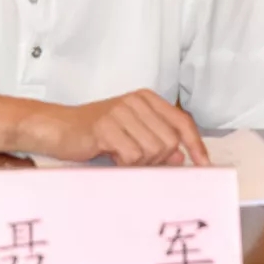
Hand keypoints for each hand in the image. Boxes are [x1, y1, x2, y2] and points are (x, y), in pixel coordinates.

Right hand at [24, 89, 209, 166]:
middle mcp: (136, 101)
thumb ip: (158, 141)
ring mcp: (120, 111)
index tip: (204, 165)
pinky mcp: (106, 126)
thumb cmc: (97, 133)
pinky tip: (111, 157)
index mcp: (146, 98)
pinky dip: (124, 164)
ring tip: (121, 156)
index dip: (196, 145)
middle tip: (136, 160)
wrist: (59, 128)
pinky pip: (132, 155)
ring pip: (152, 150)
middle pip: (169, 141)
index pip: (182, 122)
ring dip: (139, 163)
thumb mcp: (132, 133)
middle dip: (158, 159)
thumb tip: (182, 157)